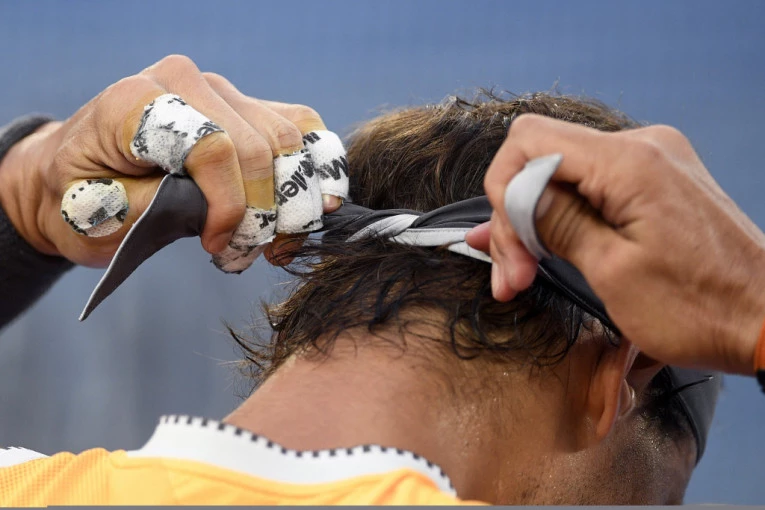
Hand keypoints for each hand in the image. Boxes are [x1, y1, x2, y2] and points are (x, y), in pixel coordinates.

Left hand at [0, 54, 341, 267]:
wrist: (74, 175)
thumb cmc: (79, 199)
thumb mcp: (97, 215)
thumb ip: (158, 207)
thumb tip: (226, 217)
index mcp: (135, 100)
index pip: (211, 145)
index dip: (229, 204)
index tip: (217, 246)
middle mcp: (186, 82)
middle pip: (260, 145)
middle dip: (267, 211)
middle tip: (247, 254)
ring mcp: (222, 91)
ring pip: (290, 140)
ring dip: (294, 200)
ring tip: (274, 244)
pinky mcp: (247, 106)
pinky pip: (302, 128)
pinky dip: (313, 171)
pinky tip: (301, 211)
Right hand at [466, 114, 764, 374]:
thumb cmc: (704, 307)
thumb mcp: (613, 271)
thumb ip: (558, 223)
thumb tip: (514, 196)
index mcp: (630, 164)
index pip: (530, 140)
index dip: (503, 187)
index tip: (507, 239)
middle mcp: (643, 149)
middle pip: (543, 161)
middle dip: (516, 218)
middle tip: (512, 275)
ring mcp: (652, 164)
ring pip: (563, 178)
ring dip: (537, 225)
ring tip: (523, 275)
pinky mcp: (656, 183)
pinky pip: (593, 188)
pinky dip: (565, 219)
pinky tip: (543, 248)